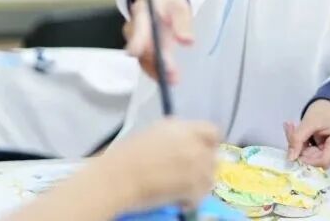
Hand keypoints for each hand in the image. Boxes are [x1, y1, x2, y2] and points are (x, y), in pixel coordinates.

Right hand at [103, 119, 219, 210]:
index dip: (210, 144)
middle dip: (204, 166)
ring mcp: (195, 165)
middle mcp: (193, 143)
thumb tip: (184, 144)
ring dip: (200, 185)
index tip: (203, 152)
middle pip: (213, 156)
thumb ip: (175, 136)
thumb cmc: (125, 155)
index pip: (213, 132)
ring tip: (184, 191)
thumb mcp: (152, 134)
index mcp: (182, 128)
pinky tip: (179, 201)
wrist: (117, 177)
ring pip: (210, 177)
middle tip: (190, 176)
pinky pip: (201, 195)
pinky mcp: (192, 187)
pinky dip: (192, 201)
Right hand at [124, 0, 193, 83]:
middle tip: (171, 75)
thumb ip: (182, 23)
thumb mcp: (179, 6)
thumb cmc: (167, 2)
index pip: (139, 28)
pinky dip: (155, 71)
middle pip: (140, 48)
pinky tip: (168, 79)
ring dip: (156, 70)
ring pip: (142, 58)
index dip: (142, 44)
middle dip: (155, 63)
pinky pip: (145, 62)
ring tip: (173, 80)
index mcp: (141, 11)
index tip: (152, 57)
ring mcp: (134, 40)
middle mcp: (133, 27)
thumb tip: (187, 42)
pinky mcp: (139, 49)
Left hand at [284, 100, 329, 168]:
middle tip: (290, 129)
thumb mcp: (309, 120)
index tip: (294, 147)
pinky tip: (304, 133)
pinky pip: (320, 155)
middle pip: (318, 160)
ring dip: (304, 146)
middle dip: (302, 148)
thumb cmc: (326, 109)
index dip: (306, 158)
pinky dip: (309, 146)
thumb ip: (298, 138)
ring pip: (317, 158)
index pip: (322, 161)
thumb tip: (290, 158)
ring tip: (295, 128)